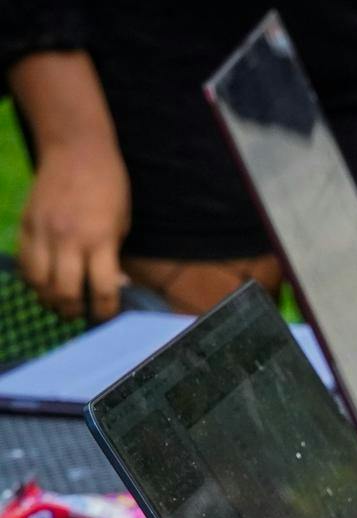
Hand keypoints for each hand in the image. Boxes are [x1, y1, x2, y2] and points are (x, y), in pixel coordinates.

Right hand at [18, 139, 128, 320]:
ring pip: (38, 281)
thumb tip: (109, 285)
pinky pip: (23, 262)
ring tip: (58, 303)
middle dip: (73, 309)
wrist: (76, 151)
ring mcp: (42, 232)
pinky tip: (42, 282)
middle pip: (64, 291)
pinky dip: (32, 278)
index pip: (102, 288)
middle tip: (78, 314)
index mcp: (100, 239)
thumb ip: (112, 255)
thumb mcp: (121, 223)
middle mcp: (69, 239)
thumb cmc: (108, 187)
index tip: (106, 315)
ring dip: (48, 298)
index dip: (105, 310)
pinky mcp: (24, 225)